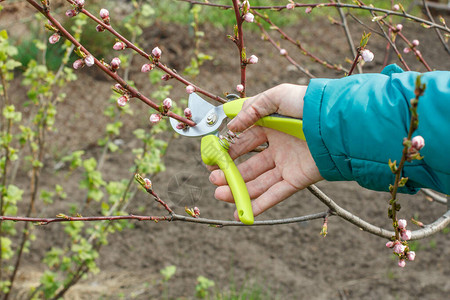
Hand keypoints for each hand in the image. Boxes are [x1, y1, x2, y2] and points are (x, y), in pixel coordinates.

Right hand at [208, 84, 322, 219]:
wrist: (334, 122)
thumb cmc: (306, 104)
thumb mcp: (276, 96)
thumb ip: (251, 109)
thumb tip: (232, 127)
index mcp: (273, 128)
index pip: (246, 141)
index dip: (229, 150)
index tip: (214, 159)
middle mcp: (279, 148)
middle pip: (250, 165)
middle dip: (230, 173)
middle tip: (213, 180)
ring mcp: (288, 165)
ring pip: (259, 182)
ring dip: (239, 190)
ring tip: (219, 195)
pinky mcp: (297, 180)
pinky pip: (275, 194)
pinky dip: (259, 205)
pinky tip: (241, 213)